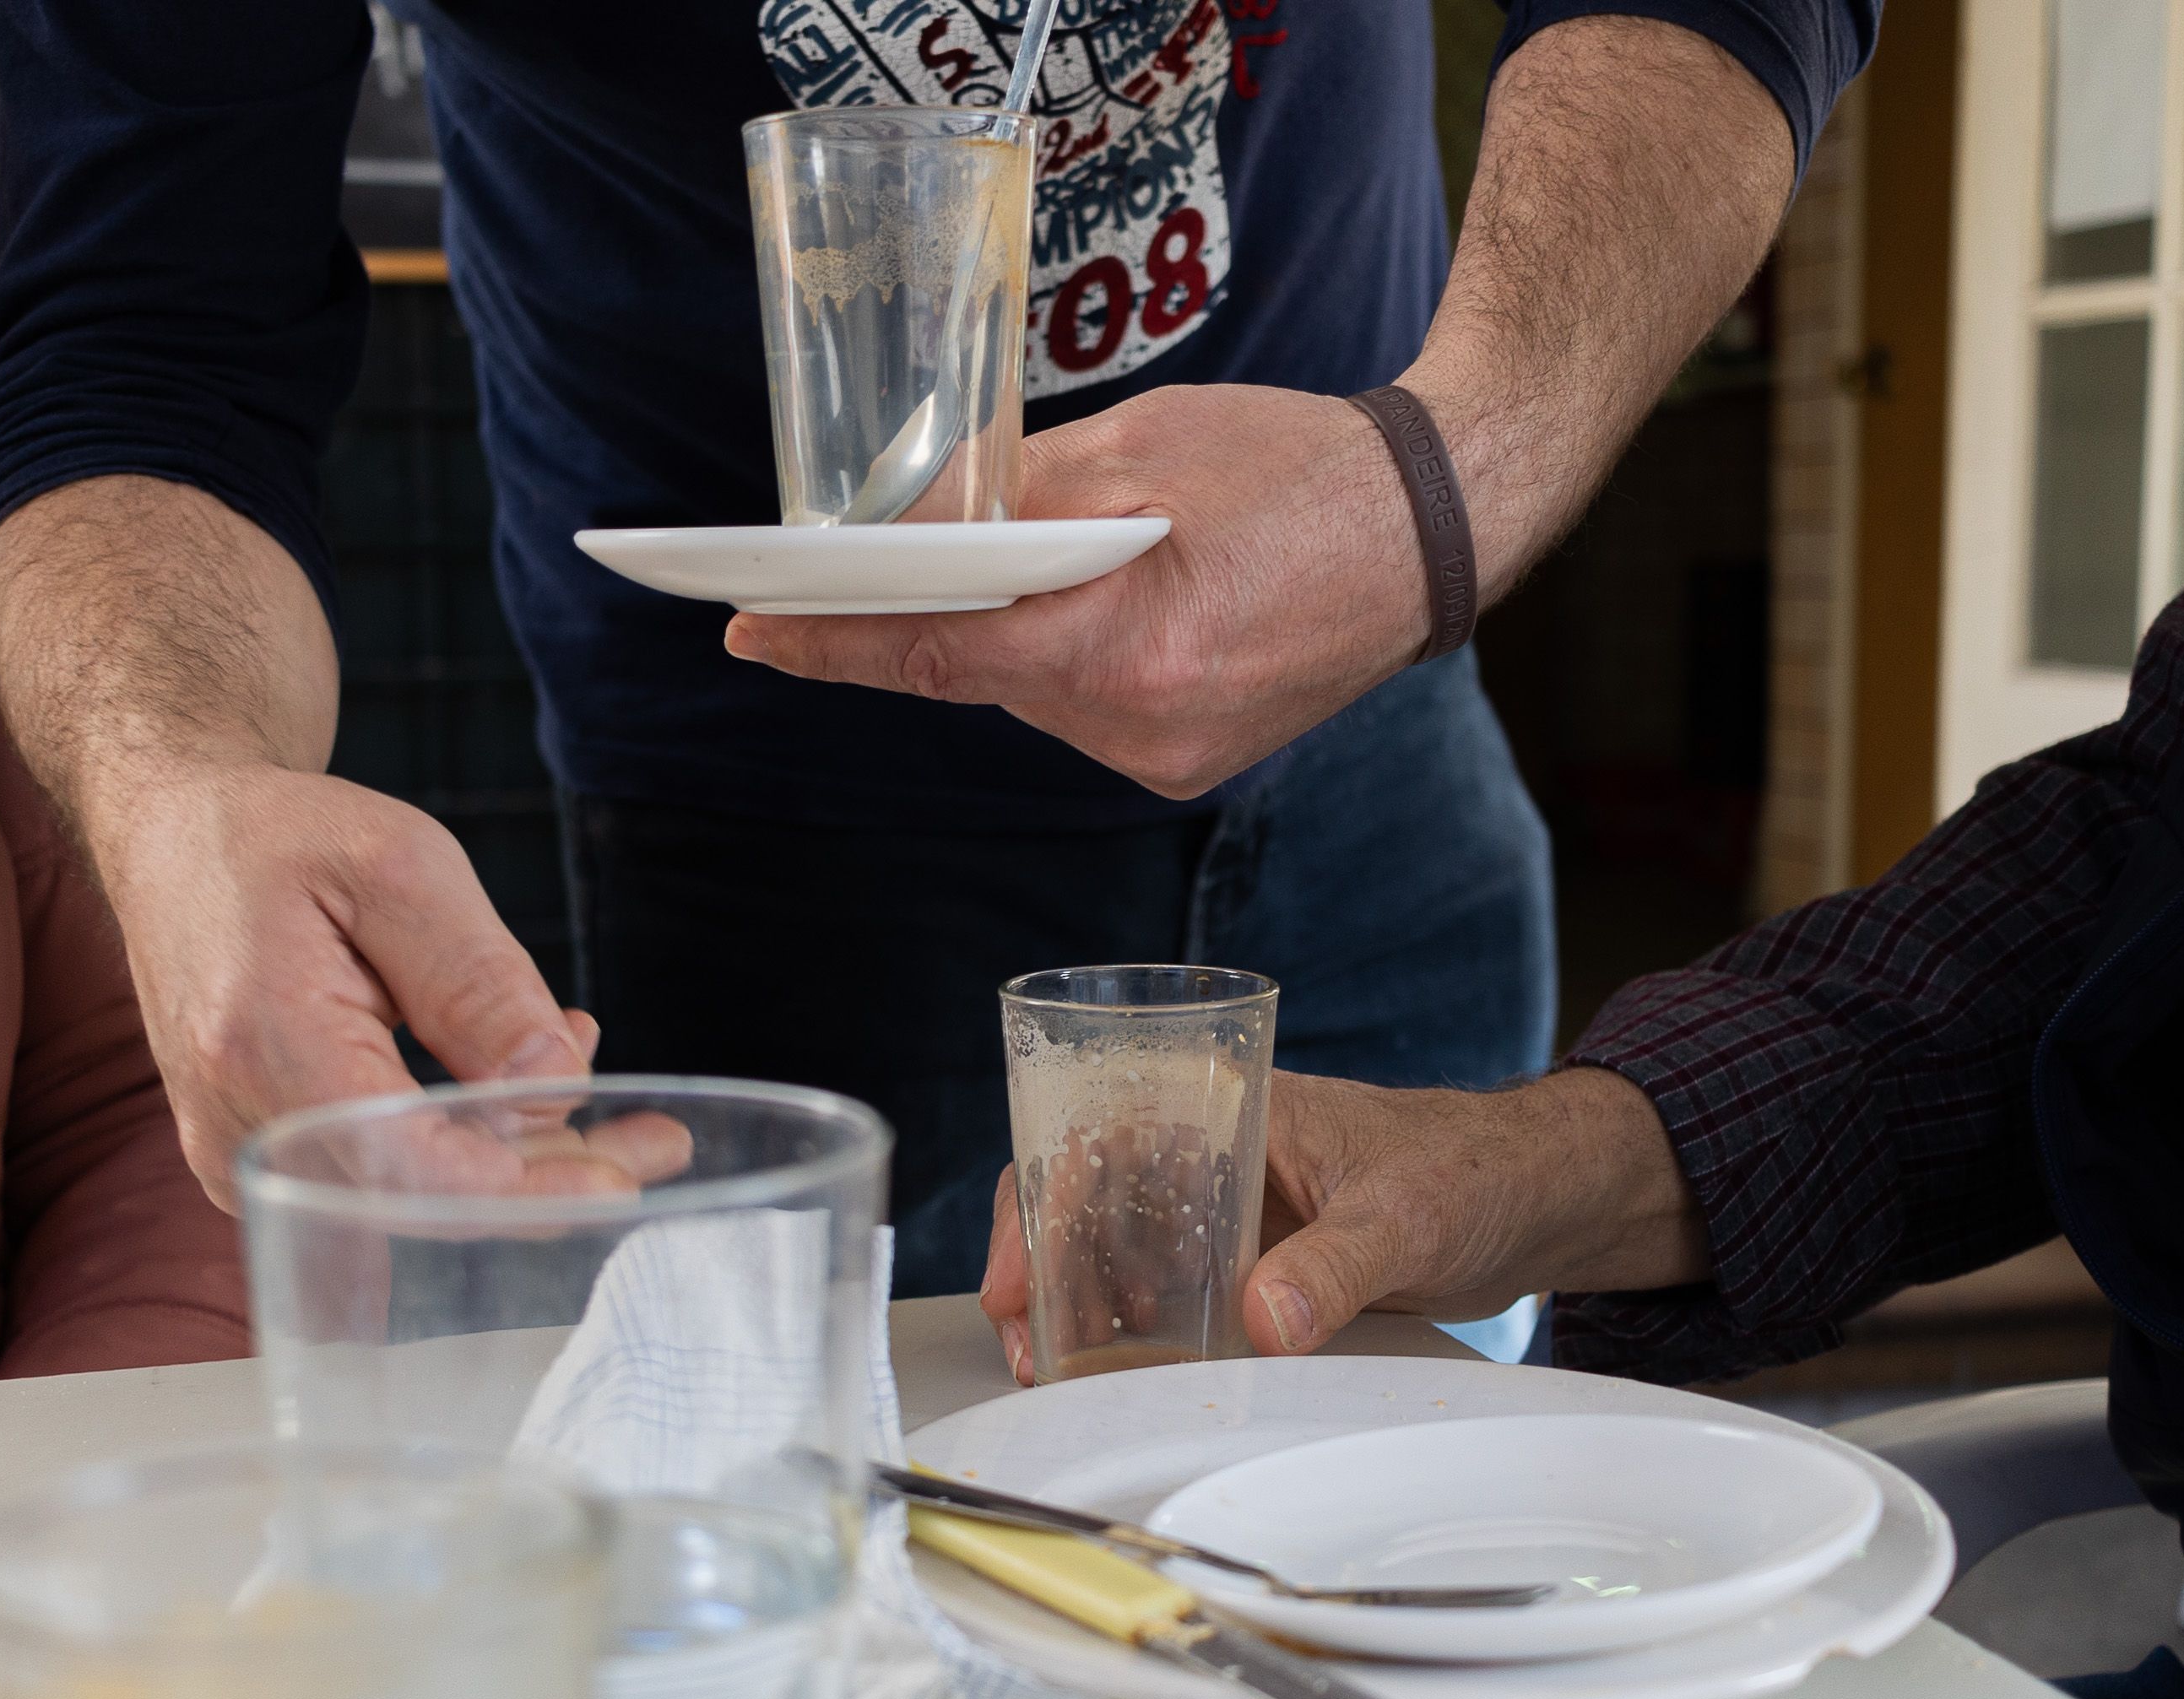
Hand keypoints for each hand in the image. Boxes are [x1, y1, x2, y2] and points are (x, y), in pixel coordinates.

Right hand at [0, 476, 606, 1210]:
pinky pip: (382, 1178)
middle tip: (659, 1141)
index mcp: (265, 1047)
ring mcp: (245, 1158)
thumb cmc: (278, 838)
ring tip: (621, 1114)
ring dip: (521, 1162)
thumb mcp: (402, 870)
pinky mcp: (267, 1161)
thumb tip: (560, 1081)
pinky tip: (526, 1088)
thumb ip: (481, 982)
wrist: (171, 837)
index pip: (411, 1170)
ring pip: (411, 1199)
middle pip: (423, 1202)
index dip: (523, 1186)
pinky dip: (469, 1146)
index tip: (619, 1175)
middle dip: (552, 1180)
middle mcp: (240, 1129)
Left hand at [729, 16, 1790, 801]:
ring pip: (1028, 698)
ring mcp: (1167, 762)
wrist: (1438, 530)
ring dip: (1016, 635)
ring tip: (1081, 559)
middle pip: (977, 678)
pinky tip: (1122, 604)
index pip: (935, 652)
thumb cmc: (1298, 464)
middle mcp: (1140, 728)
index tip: (745, 632)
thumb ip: (1009, 495)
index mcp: (1128, 645)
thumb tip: (902, 528)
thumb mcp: (1139, 445)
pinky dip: (1072, 659)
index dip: (830, 644)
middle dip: (934, 614)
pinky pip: (1083, 712)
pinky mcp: (1188, 769)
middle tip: (891, 561)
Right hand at [979, 1067, 1706, 1377]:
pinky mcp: (1257, 1262)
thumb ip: (1334, 1268)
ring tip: (1064, 1373)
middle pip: (1089, 1197)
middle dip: (1044, 1269)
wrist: (1542, 1200)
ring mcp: (1233, 1210)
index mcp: (1231, 1108)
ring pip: (1121, 1249)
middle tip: (1030, 1350)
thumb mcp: (1404, 1217)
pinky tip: (1129, 1373)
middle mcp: (1216, 1154)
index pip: (1098, 1139)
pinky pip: (1173, 1292)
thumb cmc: (1476, 1171)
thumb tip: (1263, 1322)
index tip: (1022, 1282)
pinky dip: (1138, 1330)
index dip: (1042, 1207)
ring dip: (1084, 1306)